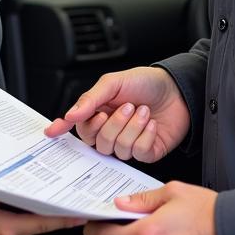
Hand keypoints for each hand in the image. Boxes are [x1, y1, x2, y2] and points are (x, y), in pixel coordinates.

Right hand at [0, 190, 81, 234]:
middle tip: (71, 191)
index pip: (43, 222)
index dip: (64, 217)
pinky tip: (22, 203)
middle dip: (54, 207)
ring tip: (43, 191)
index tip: (83, 211)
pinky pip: (27, 228)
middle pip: (42, 221)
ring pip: (35, 224)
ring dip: (38, 210)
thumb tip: (11, 166)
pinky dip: (28, 216)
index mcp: (6, 228)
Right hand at [43, 66, 189, 162]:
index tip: (56, 130)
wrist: (178, 89)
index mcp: (100, 112)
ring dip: (133, 127)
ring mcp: (129, 143)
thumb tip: (70, 115)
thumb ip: (90, 99)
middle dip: (114, 124)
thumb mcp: (115, 82)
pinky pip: (138, 153)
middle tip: (128, 106)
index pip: (79, 127)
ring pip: (118, 149)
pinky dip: (147, 136)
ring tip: (144, 111)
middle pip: (98, 142)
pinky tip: (152, 124)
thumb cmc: (146, 82)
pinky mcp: (146, 152)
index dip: (65, 130)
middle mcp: (112, 130)